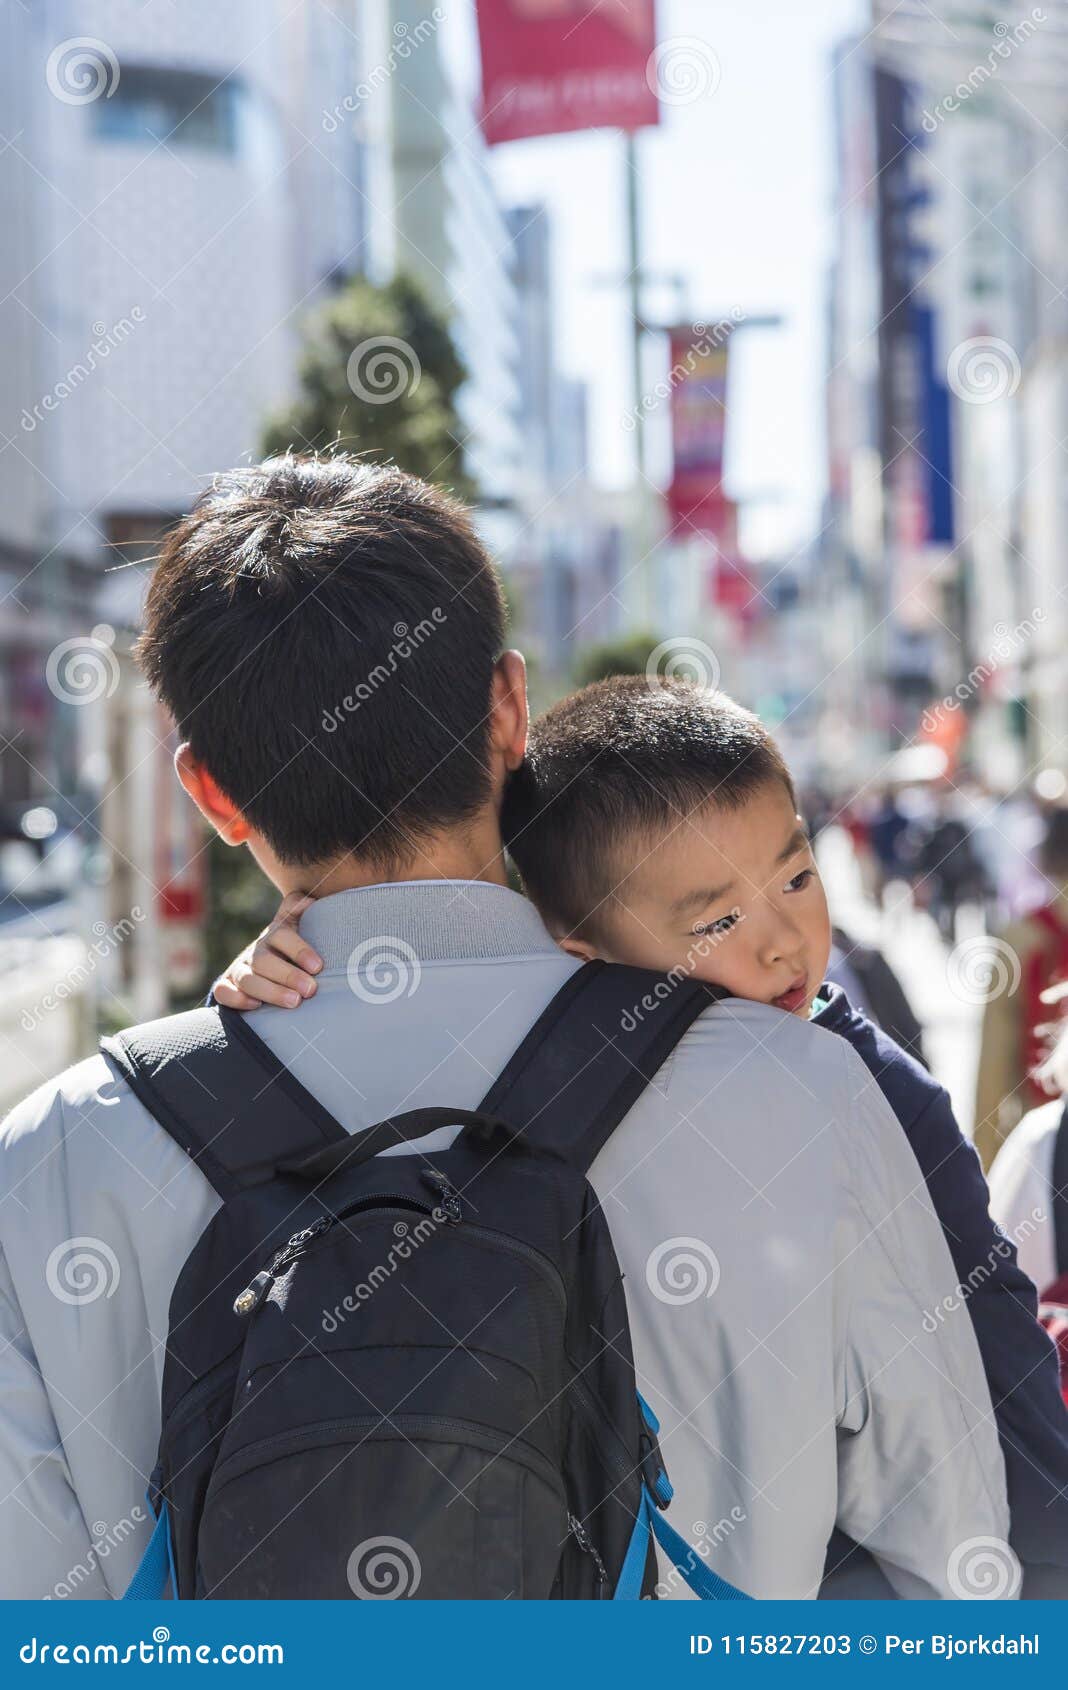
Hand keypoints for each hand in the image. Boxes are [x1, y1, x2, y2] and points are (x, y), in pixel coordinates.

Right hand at [212, 892, 323, 1009]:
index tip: (318, 966)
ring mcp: (239, 969)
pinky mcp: (227, 986)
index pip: (282, 936)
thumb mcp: (299, 927)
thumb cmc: (293, 950)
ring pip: (247, 979)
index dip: (299, 950)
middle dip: (288, 975)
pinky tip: (256, 1006)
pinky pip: (223, 991)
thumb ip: (300, 912)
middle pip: (264, 961)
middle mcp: (255, 951)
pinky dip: (236, 998)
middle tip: (310, 990)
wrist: (270, 968)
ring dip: (270, 991)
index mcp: (275, 935)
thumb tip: (308, 900)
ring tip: (294, 1002)